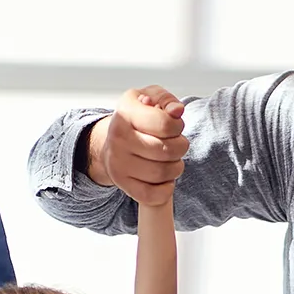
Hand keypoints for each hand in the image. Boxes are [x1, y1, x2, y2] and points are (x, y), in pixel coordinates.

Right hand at [90, 86, 186, 206]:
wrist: (112, 140)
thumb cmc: (138, 117)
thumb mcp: (150, 97)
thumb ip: (166, 99)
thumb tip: (177, 111)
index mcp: (126, 111)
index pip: (165, 124)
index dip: (178, 126)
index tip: (174, 126)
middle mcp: (118, 137)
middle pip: (167, 150)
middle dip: (181, 147)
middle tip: (176, 144)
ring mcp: (118, 163)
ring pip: (162, 173)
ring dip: (176, 168)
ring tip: (171, 160)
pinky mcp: (122, 184)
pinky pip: (152, 196)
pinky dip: (166, 189)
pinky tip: (164, 178)